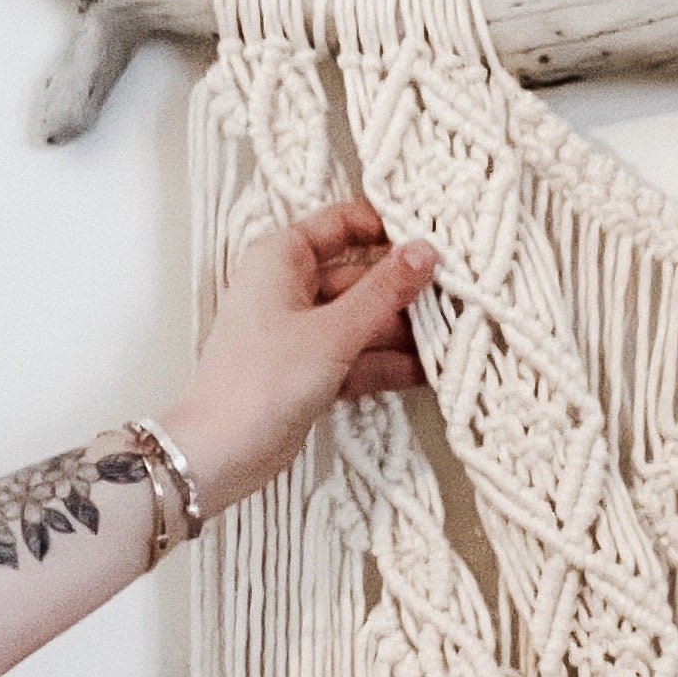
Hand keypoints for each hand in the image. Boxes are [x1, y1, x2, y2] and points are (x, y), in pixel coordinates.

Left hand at [160, 201, 437, 520]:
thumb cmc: (260, 381)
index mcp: (281, 258)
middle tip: (455, 299)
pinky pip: (359, 356)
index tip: (430, 245)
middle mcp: (290, 288)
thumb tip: (425, 252)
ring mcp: (302, 332)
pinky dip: (388, 363)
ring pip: (364, 319)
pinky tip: (428, 371)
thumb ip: (384, 291)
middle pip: (360, 276)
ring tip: (451, 339)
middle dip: (405, 290)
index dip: (387, 230)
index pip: (342, 224)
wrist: (222, 452)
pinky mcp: (311, 370)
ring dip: (403, 332)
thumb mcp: (333, 330)